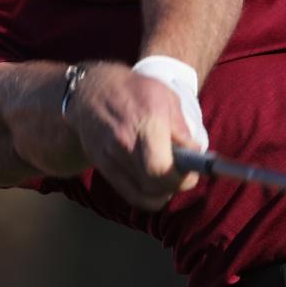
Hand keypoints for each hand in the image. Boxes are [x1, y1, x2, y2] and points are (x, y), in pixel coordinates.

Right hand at [65, 62, 200, 209]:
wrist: (91, 91)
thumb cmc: (134, 91)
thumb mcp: (166, 97)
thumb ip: (182, 127)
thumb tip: (194, 152)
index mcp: (147, 121)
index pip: (161, 168)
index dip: (181, 179)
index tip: (192, 174)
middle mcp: (125, 141)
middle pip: (153, 185)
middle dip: (175, 185)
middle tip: (184, 175)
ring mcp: (110, 156)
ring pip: (142, 194)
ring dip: (161, 191)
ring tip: (169, 177)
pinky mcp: (102, 166)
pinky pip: (128, 193)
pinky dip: (146, 196)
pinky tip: (154, 184)